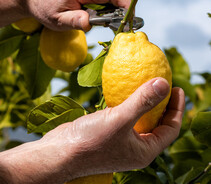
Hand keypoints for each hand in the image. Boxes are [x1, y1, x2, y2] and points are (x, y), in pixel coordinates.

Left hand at [26, 0, 130, 31]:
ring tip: (109, 21)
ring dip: (117, 5)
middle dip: (125, 8)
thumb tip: (90, 23)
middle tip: (121, 26)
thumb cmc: (44, 8)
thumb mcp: (57, 21)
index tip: (129, 22)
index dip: (126, 7)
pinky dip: (110, 1)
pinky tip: (102, 14)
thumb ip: (74, 21)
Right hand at [41, 77, 184, 180]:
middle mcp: (134, 148)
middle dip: (161, 104)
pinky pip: (122, 117)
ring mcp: (119, 141)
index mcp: (144, 151)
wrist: (59, 153)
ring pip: (138, 120)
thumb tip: (164, 84)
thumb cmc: (90, 142)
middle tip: (163, 83)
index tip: (177, 87)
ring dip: (142, 103)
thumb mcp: (119, 119)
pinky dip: (125, 104)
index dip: (177, 108)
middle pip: (156, 124)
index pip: (170, 129)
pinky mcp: (105, 134)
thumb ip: (142, 101)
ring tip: (145, 84)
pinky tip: (121, 91)